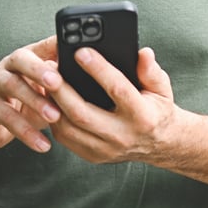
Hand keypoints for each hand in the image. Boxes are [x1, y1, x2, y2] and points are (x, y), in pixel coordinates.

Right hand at [0, 36, 65, 153]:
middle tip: (57, 82)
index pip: (44, 45)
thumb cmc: (25, 102)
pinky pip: (7, 117)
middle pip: (22, 59)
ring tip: (54, 116)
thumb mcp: (45, 90)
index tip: (74, 50)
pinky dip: (26, 132)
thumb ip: (63, 84)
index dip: (57, 44)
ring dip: (35, 101)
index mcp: (29, 57)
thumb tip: (93, 86)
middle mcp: (10, 65)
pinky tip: (43, 144)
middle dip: (39, 70)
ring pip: (13, 86)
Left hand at [46, 46, 177, 163]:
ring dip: (52, 104)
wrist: (159, 145)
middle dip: (61, 89)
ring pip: (68, 127)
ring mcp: (105, 149)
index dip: (98, 69)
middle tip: (48, 67)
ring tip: (45, 81)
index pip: (117, 89)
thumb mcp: (161, 88)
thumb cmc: (157, 110)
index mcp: (142, 116)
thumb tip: (143, 53)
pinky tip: (51, 100)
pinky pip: (65, 137)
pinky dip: (54, 118)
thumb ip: (151, 70)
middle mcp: (122, 136)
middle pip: (82, 113)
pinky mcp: (92, 156)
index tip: (81, 51)